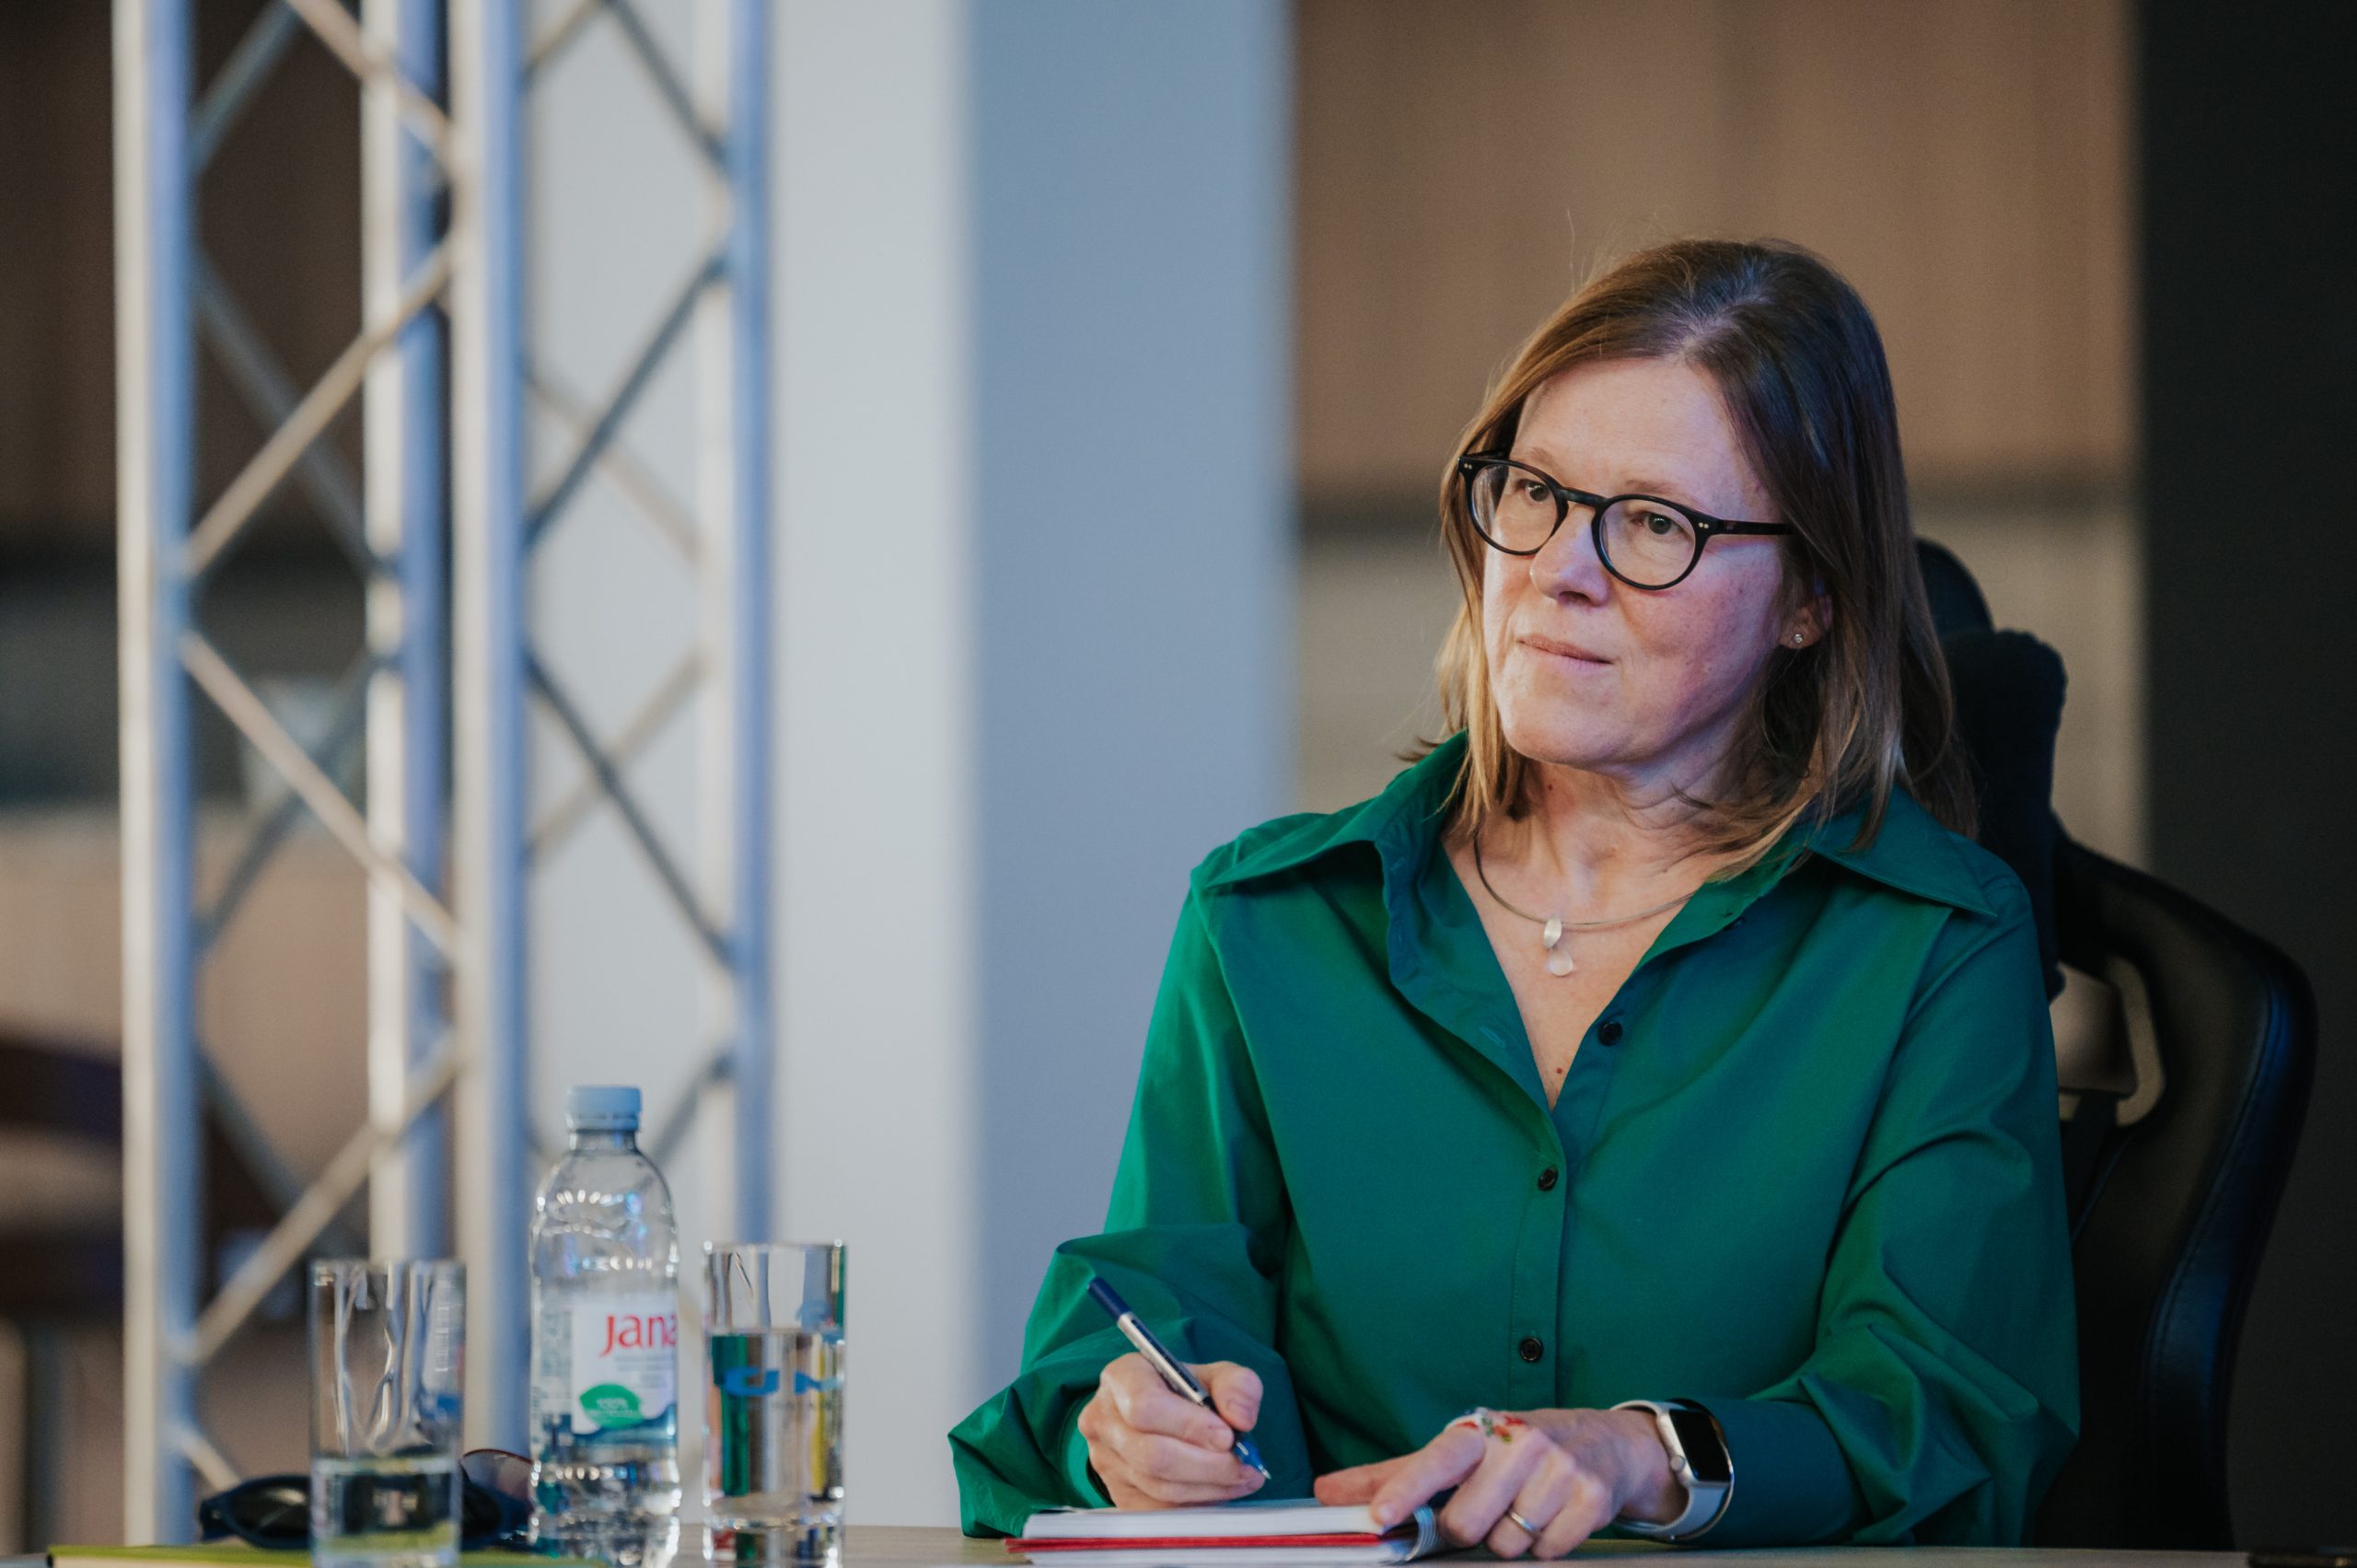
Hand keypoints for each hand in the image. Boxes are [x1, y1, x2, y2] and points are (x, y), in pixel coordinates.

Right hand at [1076, 1353, 1267, 1508]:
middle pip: (1153, 1454)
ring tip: (1242, 1476)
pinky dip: (1199, 1502)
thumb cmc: (1187, 1393)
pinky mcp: (1119, 1495)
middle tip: (1243, 1463)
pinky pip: (1161, 1508)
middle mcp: (1103, 1420)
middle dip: (1207, 1464)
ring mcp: (1106, 1462)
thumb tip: (1240, 1418)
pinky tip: (1224, 1489)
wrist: (1164, 1418)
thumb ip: (1237, 1386)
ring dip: (1209, 1486)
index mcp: (1121, 1378)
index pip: (1145, 1406)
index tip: (1226, 1436)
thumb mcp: (1214, 1376)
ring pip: (1159, 1486)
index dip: (1189, 1425)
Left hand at [1313, 1407, 1680, 1559]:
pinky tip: (1552, 1517)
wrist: (1604, 1443)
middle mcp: (1518, 1443)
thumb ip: (1394, 1474)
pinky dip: (1546, 1546)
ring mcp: (1559, 1470)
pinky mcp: (1592, 1498)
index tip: (1380, 1514)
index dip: (1406, 1489)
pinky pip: (1548, 1552)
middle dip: (1468, 1531)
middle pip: (1466, 1525)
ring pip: (1507, 1545)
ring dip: (1509, 1540)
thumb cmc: (1513, 1450)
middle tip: (1485, 1508)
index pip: (1435, 1460)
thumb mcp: (1459, 1452)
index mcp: (1478, 1432)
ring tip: (1524, 1507)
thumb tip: (1326, 1492)